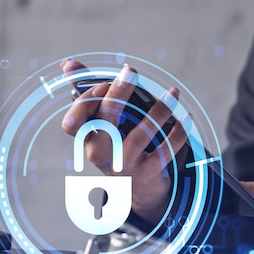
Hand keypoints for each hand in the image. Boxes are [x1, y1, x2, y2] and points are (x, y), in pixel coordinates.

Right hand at [60, 59, 188, 222]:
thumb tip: (68, 63)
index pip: (73, 122)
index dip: (86, 102)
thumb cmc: (118, 146)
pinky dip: (178, 132)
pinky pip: (165, 149)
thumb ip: (87, 92)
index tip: (104, 83)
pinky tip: (185, 116)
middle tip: (131, 71)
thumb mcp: (103, 123)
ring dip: (159, 110)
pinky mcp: (146, 174)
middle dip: (119, 91)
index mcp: (88, 138)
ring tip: (173, 93)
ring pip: (141, 133)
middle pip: (106, 119)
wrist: (139, 190)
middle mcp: (101, 154)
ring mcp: (124, 165)